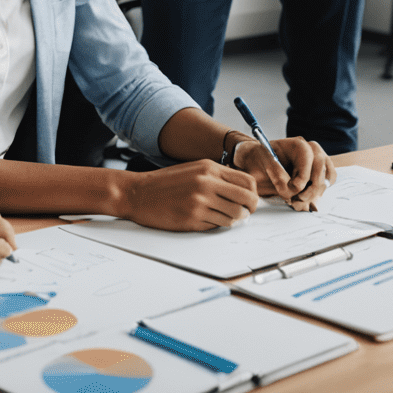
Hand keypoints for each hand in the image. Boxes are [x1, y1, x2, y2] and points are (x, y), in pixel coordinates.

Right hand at [121, 160, 259, 230]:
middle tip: (245, 213)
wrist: (139, 193)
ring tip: (225, 217)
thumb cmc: (166, 183)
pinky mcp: (193, 218)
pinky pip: (218, 225)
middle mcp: (207, 182)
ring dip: (235, 220)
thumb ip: (217, 177)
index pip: (247, 180)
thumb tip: (242, 192)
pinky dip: (218, 225)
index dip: (253, 193)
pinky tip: (209, 220)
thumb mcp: (194, 170)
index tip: (250, 200)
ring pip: (235, 215)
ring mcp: (200, 201)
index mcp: (209, 167)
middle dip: (250, 209)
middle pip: (247, 199)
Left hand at [232, 137, 334, 210]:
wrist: (259, 165)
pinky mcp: (320, 172)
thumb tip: (289, 188)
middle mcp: (309, 149)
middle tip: (299, 199)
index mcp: (295, 144)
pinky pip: (329, 180)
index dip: (303, 173)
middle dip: (312, 186)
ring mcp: (317, 160)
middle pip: (320, 164)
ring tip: (300, 202)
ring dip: (316, 192)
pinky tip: (307, 199)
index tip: (295, 188)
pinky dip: (321, 192)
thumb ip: (275, 174)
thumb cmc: (261, 161)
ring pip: (327, 175)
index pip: (307, 154)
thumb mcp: (262, 164)